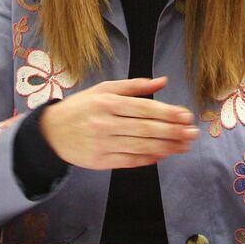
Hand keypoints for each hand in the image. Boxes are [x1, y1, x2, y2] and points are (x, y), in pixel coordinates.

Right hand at [38, 77, 198, 169]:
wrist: (51, 133)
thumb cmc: (81, 107)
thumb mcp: (103, 89)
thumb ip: (134, 86)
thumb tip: (163, 81)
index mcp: (107, 102)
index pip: (144, 108)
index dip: (167, 112)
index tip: (186, 115)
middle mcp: (105, 124)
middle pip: (146, 129)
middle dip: (173, 131)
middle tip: (192, 132)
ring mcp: (103, 145)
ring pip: (141, 146)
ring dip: (167, 147)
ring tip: (184, 145)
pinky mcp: (101, 162)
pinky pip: (130, 161)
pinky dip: (149, 158)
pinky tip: (164, 154)